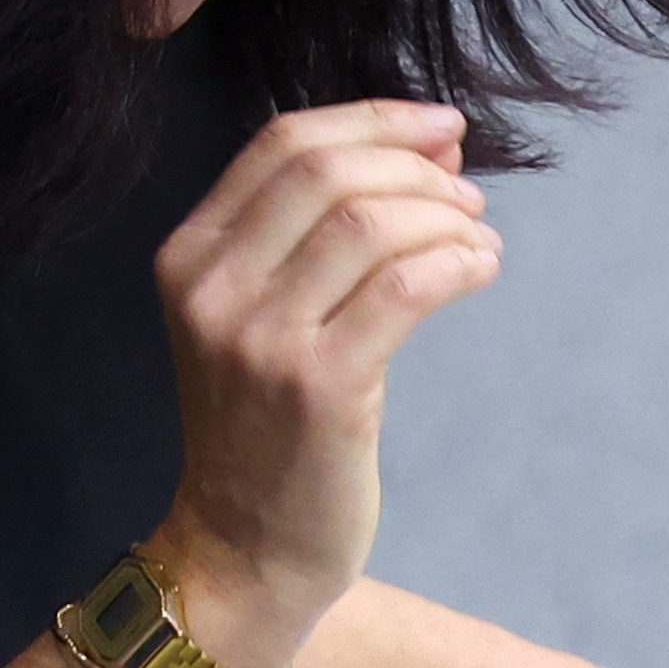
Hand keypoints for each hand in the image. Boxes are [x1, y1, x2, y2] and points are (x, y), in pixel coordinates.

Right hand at [140, 100, 501, 667]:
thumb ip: (321, 227)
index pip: (284, 142)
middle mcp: (212, 289)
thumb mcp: (259, 313)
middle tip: (467, 190)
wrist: (241, 548)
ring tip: (478, 237)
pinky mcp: (317, 388)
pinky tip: (480, 268)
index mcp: (188, 254)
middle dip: (415, 164)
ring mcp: (259, 340)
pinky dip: (458, 261)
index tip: (442, 125)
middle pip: (328, 170)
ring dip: (446, 215)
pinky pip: (406, 288)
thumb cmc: (267, 423)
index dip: (376, 118)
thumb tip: (432, 146)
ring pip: (371, 222)